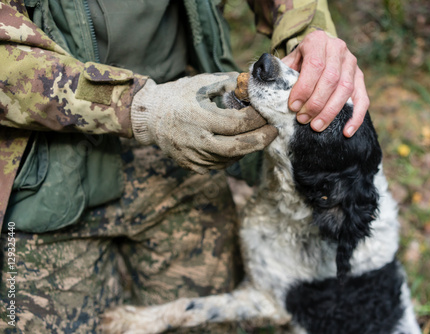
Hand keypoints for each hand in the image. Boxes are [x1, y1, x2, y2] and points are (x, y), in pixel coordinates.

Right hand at [131, 73, 277, 173]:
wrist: (151, 116)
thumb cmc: (179, 95)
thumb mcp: (202, 82)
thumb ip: (229, 83)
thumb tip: (254, 84)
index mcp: (198, 117)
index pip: (236, 124)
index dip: (256, 120)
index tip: (267, 113)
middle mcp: (195, 140)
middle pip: (237, 148)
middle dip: (260, 140)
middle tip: (273, 131)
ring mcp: (193, 156)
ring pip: (230, 159)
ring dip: (247, 148)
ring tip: (256, 136)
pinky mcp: (191, 165)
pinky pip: (219, 165)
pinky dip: (232, 156)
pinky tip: (238, 145)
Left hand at [281, 30, 368, 136]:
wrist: (317, 50)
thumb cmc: (298, 61)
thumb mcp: (288, 61)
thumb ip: (281, 72)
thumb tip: (270, 89)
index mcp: (318, 41)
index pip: (315, 65)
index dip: (304, 88)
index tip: (292, 106)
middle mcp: (338, 48)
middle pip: (331, 79)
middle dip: (316, 103)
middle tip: (302, 119)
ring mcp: (352, 63)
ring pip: (346, 89)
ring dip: (331, 111)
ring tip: (316, 126)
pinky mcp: (360, 78)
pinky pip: (363, 99)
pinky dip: (356, 117)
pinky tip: (346, 131)